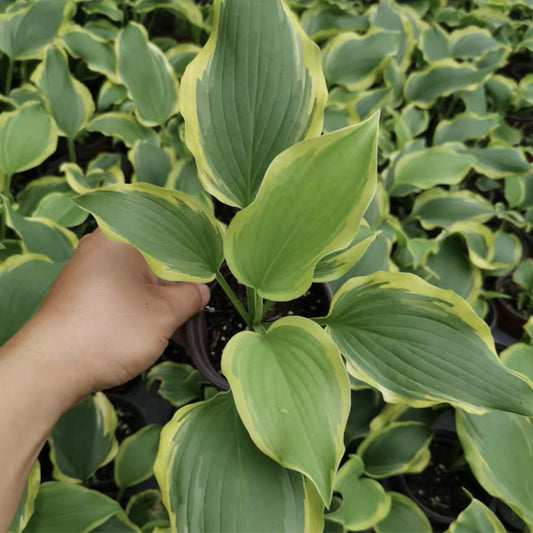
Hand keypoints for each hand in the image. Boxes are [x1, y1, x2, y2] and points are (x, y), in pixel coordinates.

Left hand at [25, 229, 209, 399]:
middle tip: (197, 304)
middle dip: (179, 283)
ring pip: (140, 279)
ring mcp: (91, 271)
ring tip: (182, 326)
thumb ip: (191, 297)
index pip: (169, 236)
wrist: (52, 369)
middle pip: (154, 258)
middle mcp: (102, 248)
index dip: (194, 255)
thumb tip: (201, 291)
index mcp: (120, 238)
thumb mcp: (165, 314)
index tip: (210, 274)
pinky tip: (160, 329)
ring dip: (162, 299)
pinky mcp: (86, 294)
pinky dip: (143, 307)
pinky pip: (124, 292)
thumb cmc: (109, 332)